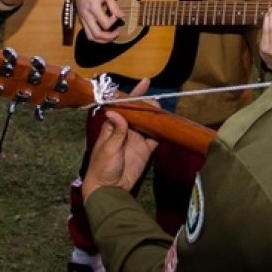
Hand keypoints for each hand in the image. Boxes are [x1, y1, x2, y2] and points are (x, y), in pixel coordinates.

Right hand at [75, 0, 122, 41]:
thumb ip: (114, 5)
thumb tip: (121, 15)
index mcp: (93, 9)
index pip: (105, 24)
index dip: (114, 22)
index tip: (117, 15)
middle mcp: (87, 17)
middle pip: (97, 34)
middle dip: (109, 37)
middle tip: (117, 33)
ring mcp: (83, 20)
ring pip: (91, 37)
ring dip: (102, 40)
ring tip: (111, 37)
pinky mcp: (82, 21)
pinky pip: (88, 33)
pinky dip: (97, 36)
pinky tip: (104, 33)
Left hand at [81, 80, 158, 200]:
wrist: (109, 188)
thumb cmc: (102, 166)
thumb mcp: (108, 148)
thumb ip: (116, 131)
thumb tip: (115, 112)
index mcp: (114, 125)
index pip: (124, 106)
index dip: (134, 95)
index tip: (145, 83)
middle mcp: (127, 129)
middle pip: (140, 112)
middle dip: (148, 105)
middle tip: (155, 105)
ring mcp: (137, 139)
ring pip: (149, 122)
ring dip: (156, 116)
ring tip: (163, 111)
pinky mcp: (146, 150)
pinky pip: (156, 137)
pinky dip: (162, 131)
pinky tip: (169, 125)